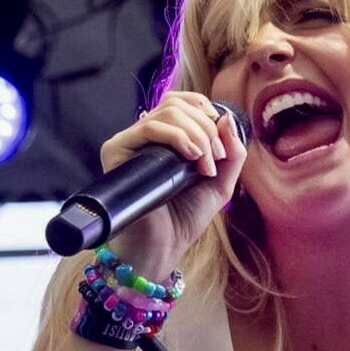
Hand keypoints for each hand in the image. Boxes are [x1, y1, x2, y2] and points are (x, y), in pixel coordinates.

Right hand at [99, 91, 245, 275]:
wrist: (162, 248)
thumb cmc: (185, 219)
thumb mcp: (219, 184)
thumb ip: (232, 153)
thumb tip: (227, 119)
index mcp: (166, 138)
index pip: (183, 102)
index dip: (206, 113)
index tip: (222, 147)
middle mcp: (145, 136)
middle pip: (178, 105)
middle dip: (207, 129)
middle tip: (216, 159)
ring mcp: (130, 141)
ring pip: (168, 112)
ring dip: (197, 135)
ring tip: (205, 164)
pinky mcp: (116, 150)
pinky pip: (149, 127)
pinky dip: (178, 137)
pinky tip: (192, 157)